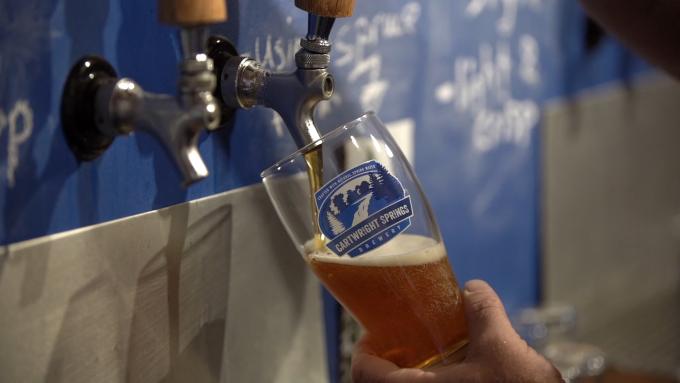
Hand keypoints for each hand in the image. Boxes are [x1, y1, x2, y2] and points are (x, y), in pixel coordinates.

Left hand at [351, 279, 562, 382]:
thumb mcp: (501, 345)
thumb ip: (482, 311)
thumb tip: (472, 288)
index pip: (363, 373)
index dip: (363, 351)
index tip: (371, 335)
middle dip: (384, 364)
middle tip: (398, 343)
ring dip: (406, 376)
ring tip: (424, 355)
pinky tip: (450, 373)